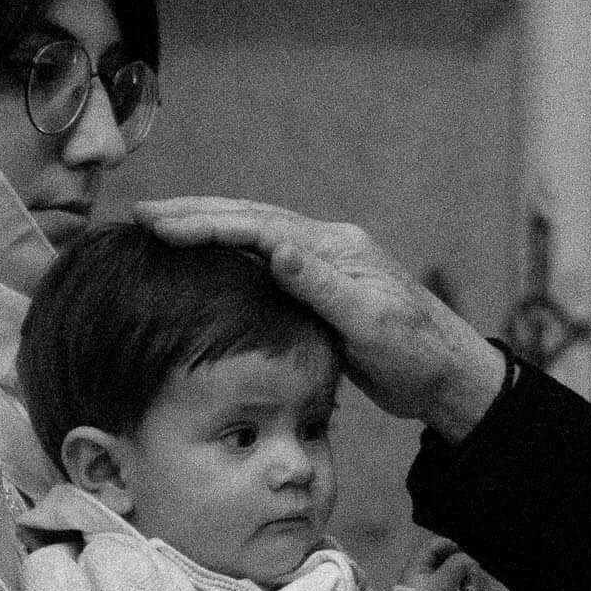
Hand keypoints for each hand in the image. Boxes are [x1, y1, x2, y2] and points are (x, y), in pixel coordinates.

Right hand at [133, 198, 505, 437]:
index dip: (206, 223)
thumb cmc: (415, 353)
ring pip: (255, 235)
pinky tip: (207, 262)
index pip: (258, 226)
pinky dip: (231, 255)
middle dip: (196, 214)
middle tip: (143, 214)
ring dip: (209, 228)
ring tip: (162, 228)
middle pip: (250, 218)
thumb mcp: (369, 324)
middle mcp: (326, 246)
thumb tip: (275, 248)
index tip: (159, 224)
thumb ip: (321, 286)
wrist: (446, 376)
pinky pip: (265, 262)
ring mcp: (324, 266)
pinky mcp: (322, 290)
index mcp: (334, 247)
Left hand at [405, 533, 482, 590]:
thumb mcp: (443, 581)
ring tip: (470, 589)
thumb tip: (469, 556)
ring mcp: (433, 590)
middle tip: (471, 571)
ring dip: (465, 576)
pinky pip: (456, 587)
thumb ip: (457, 563)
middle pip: (445, 558)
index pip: (433, 546)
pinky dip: (464, 587)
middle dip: (461, 562)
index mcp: (415, 568)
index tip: (468, 550)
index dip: (451, 544)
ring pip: (453, 573)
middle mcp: (422, 576)